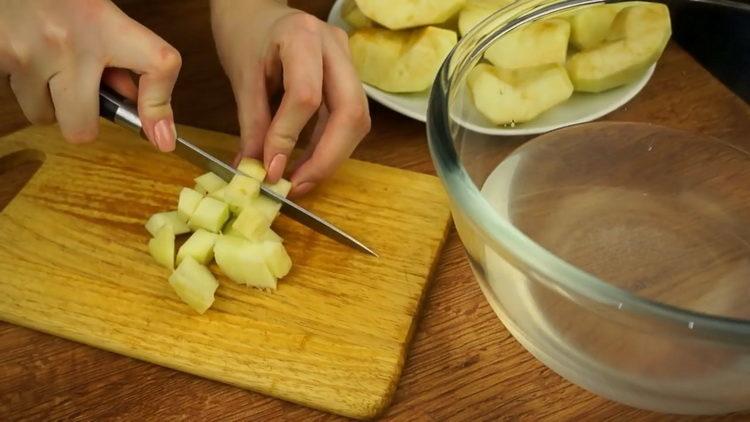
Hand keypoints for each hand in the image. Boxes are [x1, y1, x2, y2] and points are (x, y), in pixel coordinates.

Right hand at [0, 0, 181, 150]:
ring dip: (46, 100)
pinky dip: (21, 84)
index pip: (159, 65)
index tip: (161, 137)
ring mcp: (27, 53)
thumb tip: (136, 109)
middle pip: (80, 129)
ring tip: (47, 63)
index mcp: (107, 25)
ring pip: (42, 115)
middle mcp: (68, 43)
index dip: (159, 109)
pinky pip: (13, 96)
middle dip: (81, 118)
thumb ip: (125, 59)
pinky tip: (27, 55)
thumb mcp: (102, 16)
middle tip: (79, 92)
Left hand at [211, 0, 370, 195]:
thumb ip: (252, 127)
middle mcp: (335, 47)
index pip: (305, 96)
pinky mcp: (350, 76)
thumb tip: (254, 173)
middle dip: (328, 157)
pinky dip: (331, 145)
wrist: (255, 11)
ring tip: (301, 179)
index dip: (289, 138)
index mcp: (302, 37)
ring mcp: (348, 60)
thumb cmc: (245, 36)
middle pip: (351, 112)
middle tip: (299, 185)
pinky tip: (309, 161)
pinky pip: (350, 117)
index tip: (271, 171)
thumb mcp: (242, 80)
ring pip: (358, 119)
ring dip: (332, 155)